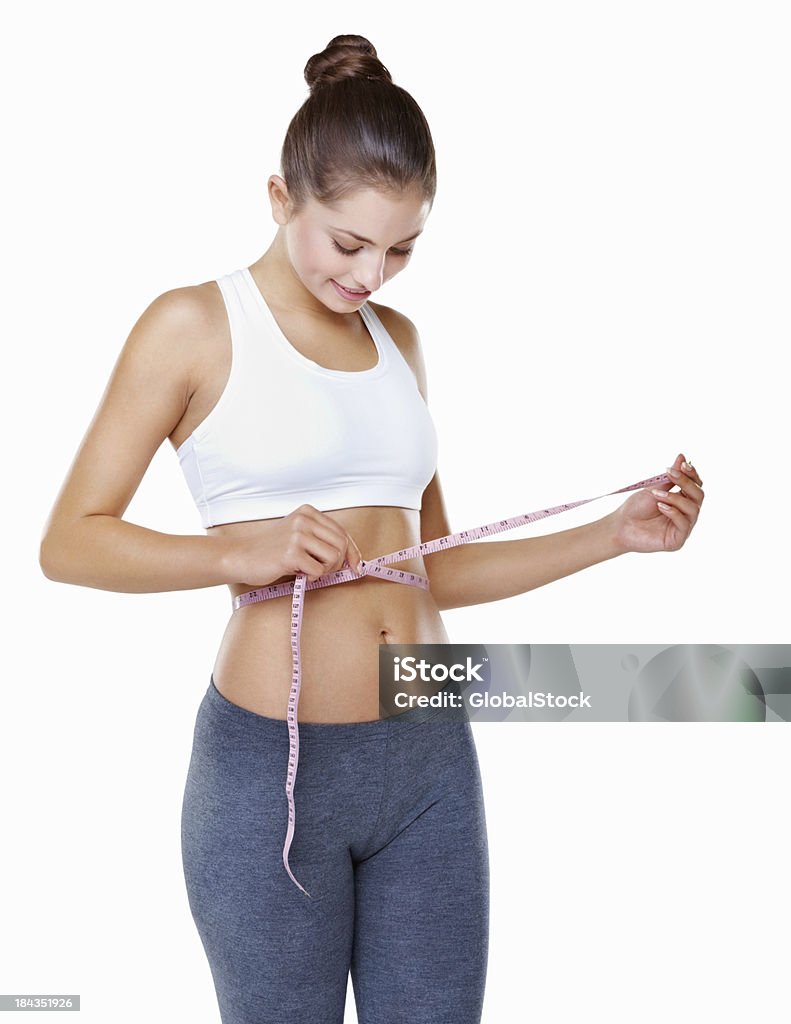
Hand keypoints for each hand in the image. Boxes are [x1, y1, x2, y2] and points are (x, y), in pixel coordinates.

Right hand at [223, 504, 364, 585]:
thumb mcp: (298, 535)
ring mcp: (297, 535)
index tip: (357, 567)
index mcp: (308, 512)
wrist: (241, 556)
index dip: (353, 552)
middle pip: (341, 544)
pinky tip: (296, 573)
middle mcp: (304, 520)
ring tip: (307, 570)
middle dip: (337, 563)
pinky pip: (318, 571)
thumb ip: (322, 540)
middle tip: (321, 570)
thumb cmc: (271, 550)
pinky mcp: (290, 553)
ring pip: (333, 557)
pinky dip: (311, 577)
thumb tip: (354, 560)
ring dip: (324, 570)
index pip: (342, 532)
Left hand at [607, 454, 704, 553]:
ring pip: (693, 509)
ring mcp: (683, 528)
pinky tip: (660, 506)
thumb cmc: (636, 508)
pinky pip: (684, 524)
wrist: (620, 525)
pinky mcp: (677, 540)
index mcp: (682, 501)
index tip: (683, 464)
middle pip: (699, 496)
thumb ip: (671, 477)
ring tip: (657, 494)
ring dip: (675, 498)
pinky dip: (673, 512)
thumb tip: (682, 457)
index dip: (692, 475)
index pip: (696, 486)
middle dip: (686, 483)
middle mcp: (686, 514)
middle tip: (670, 474)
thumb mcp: (654, 488)